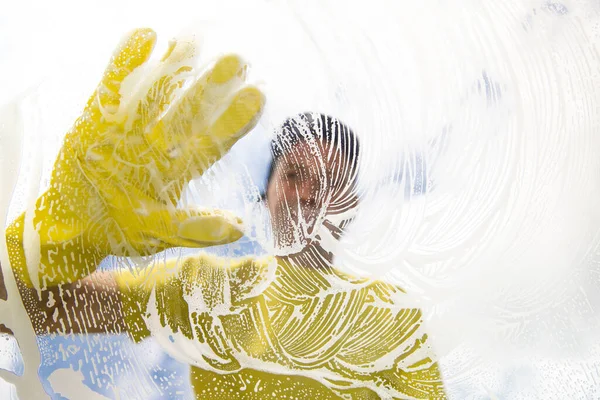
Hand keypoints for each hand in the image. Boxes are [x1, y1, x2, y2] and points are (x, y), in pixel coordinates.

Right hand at [6, 28, 264, 287]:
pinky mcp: (97, 116)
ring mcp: (130, 126)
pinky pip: (112, 86)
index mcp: (181, 168)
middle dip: (211, 87)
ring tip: (193, 39)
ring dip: (175, 66)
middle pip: (190, 110)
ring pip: (156, 91)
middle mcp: (161, 142)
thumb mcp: (158, 233)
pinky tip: (146, 36)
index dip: (234, 119)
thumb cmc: (120, 230)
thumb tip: (239, 227)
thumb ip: (195, 227)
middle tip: (237, 60)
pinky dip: (125, 62)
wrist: (71, 226)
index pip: (213, 140)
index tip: (257, 95)